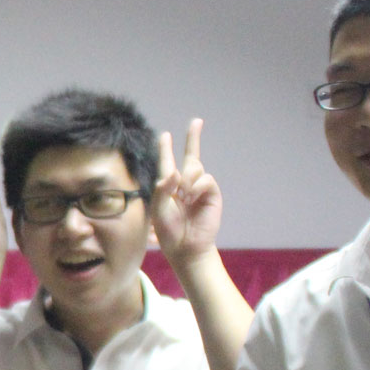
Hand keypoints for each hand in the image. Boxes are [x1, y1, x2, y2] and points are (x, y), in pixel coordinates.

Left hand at [152, 117, 221, 262]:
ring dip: (186, 181)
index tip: (165, 135)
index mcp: (169, 187)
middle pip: (191, 156)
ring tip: (183, 198)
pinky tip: (191, 198)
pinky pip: (205, 179)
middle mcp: (185, 185)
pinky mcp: (212, 194)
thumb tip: (176, 172)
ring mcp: (200, 189)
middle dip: (194, 138)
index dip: (166, 149)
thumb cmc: (169, 231)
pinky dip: (196, 187)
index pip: (168, 163)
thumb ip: (162, 188)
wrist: (186, 247)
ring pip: (194, 168)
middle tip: (197, 121)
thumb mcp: (158, 208)